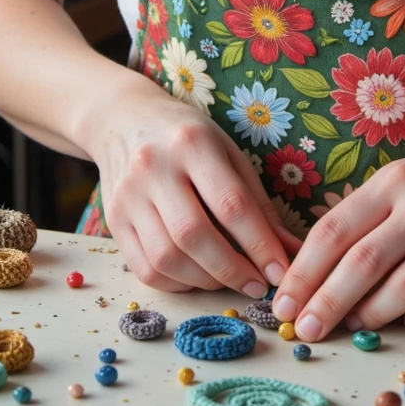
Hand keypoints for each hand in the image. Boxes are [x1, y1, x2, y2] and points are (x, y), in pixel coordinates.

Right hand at [89, 72, 302, 296]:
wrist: (124, 119)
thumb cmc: (187, 136)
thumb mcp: (228, 152)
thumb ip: (259, 203)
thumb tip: (292, 250)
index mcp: (192, 143)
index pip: (230, 204)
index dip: (259, 244)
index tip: (280, 272)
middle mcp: (154, 168)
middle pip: (194, 234)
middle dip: (231, 270)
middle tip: (257, 286)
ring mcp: (128, 195)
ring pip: (166, 258)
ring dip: (204, 281)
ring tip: (228, 280)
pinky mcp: (113, 220)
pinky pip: (144, 268)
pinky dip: (175, 283)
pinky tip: (196, 277)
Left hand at [270, 119, 404, 339]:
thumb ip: (369, 213)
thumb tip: (322, 268)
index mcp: (396, 179)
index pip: (335, 229)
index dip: (303, 270)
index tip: (284, 300)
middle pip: (362, 264)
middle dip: (326, 303)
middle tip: (304, 329)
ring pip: (404, 291)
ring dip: (372, 316)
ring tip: (354, 326)